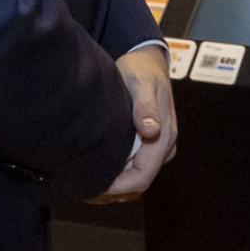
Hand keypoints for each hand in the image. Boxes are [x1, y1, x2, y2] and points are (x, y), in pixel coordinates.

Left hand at [94, 46, 176, 200]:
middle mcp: (165, 145)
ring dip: (116, 186)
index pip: (143, 176)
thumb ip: (145, 107)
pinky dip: (119, 176)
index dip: (119, 187)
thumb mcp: (140, 83)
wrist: (148, 60)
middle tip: (84, 186)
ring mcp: (160, 146)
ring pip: (138, 178)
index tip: (94, 186)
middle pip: (140, 183)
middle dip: (114, 190)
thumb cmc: (141, 70)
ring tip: (88, 180)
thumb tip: (151, 131)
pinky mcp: (152, 143)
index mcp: (164, 135)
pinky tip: (99, 169)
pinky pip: (137, 168)